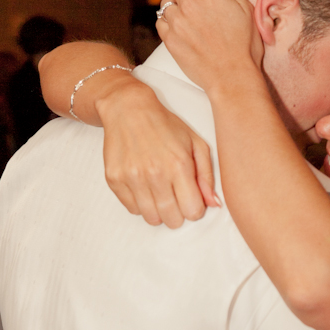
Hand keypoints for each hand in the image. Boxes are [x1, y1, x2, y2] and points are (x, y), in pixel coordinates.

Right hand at [96, 77, 218, 227]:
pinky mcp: (115, 180)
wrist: (128, 109)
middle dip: (178, 213)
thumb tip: (214, 204)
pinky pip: (132, 209)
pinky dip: (141, 204)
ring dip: (159, 211)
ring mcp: (132, 178)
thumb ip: (207, 176)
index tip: (191, 198)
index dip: (195, 208)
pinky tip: (144, 186)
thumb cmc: (165, 125)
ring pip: (152, 219)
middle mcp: (155, 174)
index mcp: (179, 165)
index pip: (193, 211)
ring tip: (160, 192)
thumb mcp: (196, 144)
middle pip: (173, 220)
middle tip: (175, 197)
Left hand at [155, 0, 264, 94]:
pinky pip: (160, 21)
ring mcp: (177, 21)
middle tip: (199, 5)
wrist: (232, 77)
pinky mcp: (169, 38)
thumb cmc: (244, 45)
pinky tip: (183, 32)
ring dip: (177, 7)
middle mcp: (190, 2)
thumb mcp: (244, 8)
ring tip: (192, 22)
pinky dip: (169, 24)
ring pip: (167, 2)